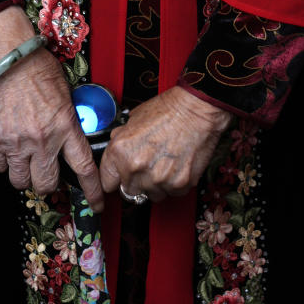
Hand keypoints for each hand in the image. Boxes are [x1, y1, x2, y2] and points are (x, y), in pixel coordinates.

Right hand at [0, 8, 102, 211]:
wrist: (9, 59)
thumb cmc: (38, 69)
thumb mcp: (66, 95)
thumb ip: (69, 120)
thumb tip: (71, 137)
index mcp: (66, 127)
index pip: (83, 168)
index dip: (91, 191)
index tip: (97, 203)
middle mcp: (42, 140)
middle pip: (47, 184)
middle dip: (48, 183)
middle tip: (47, 172)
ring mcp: (17, 143)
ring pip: (20, 181)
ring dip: (24, 174)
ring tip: (24, 159)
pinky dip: (2, 162)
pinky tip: (7, 148)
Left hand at [99, 86, 232, 202]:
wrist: (197, 108)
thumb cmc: (168, 109)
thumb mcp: (133, 119)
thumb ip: (120, 140)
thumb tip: (116, 155)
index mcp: (120, 151)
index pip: (107, 183)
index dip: (115, 179)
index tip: (120, 178)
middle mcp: (136, 168)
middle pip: (129, 192)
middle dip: (137, 181)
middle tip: (149, 165)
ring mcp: (158, 178)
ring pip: (152, 195)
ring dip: (156, 184)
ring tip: (165, 163)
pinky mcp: (179, 184)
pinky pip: (172, 193)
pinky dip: (175, 183)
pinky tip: (177, 165)